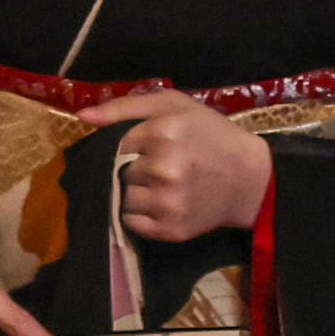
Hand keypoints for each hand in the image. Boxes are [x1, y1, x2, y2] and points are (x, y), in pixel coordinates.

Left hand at [81, 89, 274, 243]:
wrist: (252, 179)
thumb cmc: (212, 135)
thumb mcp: (175, 106)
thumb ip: (126, 106)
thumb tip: (82, 118)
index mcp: (163, 132)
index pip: (117, 143)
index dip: (133, 146)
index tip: (153, 147)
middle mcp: (163, 169)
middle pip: (120, 171)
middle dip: (136, 169)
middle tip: (165, 166)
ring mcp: (166, 202)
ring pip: (124, 198)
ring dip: (137, 193)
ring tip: (164, 186)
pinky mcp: (169, 229)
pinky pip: (131, 222)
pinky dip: (141, 215)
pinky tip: (163, 204)